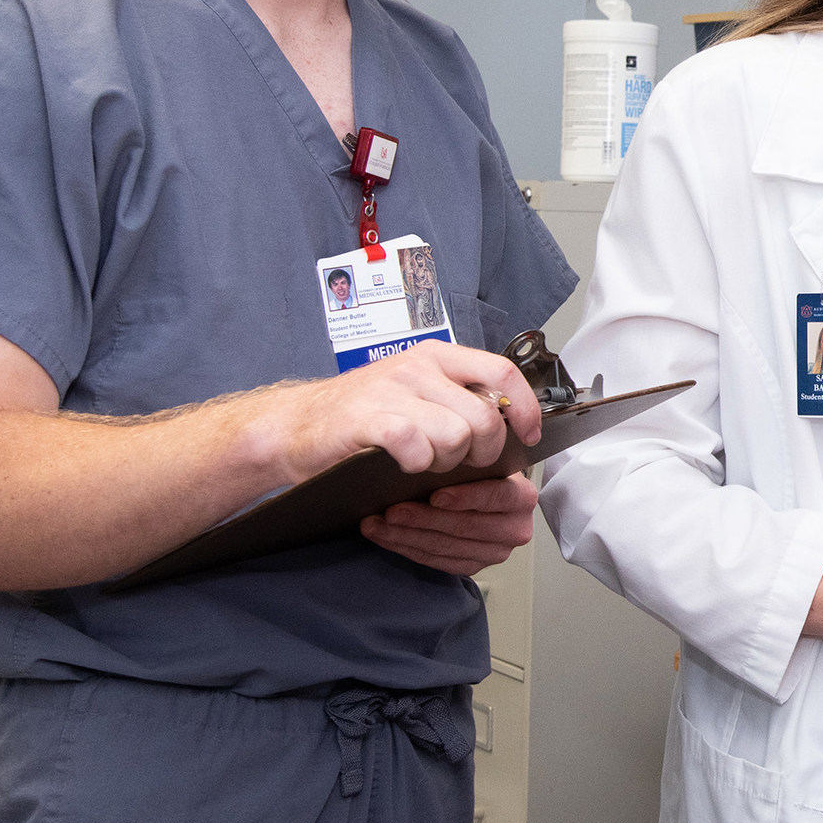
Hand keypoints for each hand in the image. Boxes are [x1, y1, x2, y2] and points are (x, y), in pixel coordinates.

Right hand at [273, 341, 541, 482]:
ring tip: (423, 462)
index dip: (525, 409)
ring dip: (445, 463)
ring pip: (456, 436)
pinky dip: (415, 465)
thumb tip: (510, 424)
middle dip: (480, 453)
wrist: (294, 425)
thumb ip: (457, 397)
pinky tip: (402, 465)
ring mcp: (392, 389)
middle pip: (484, 417)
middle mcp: (417, 367)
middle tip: (458, 463)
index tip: (528, 438)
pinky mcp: (368, 418)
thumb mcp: (416, 392)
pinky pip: (417, 448)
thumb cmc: (360, 416)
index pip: (503, 373)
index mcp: (436, 357)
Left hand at [363, 471, 537, 575]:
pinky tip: (386, 535)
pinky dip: (406, 548)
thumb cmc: (474, 471)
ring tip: (377, 523)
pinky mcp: (472, 565)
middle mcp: (514, 528)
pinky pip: (436, 562)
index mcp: (521, 497)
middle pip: (466, 527)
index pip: (497, 496)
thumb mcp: (479, 455)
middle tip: (392, 509)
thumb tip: (431, 449)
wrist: (477, 493)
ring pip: (445, 547)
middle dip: (423, 519)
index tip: (435, 495)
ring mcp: (493, 551)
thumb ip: (468, 455)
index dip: (465, 497)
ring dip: (405, 535)